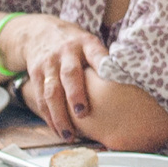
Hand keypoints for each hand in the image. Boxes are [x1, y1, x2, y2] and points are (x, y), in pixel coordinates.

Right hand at [15, 16, 108, 142]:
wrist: (39, 32)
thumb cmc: (76, 45)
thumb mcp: (90, 43)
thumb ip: (105, 60)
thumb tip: (131, 81)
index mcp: (86, 44)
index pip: (96, 54)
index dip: (103, 64)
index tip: (110, 76)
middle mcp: (66, 53)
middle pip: (70, 74)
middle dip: (76, 95)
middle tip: (83, 113)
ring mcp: (49, 63)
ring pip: (52, 91)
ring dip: (59, 114)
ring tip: (68, 134)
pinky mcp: (36, 74)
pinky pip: (41, 98)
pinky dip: (48, 116)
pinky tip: (57, 130)